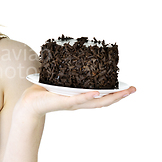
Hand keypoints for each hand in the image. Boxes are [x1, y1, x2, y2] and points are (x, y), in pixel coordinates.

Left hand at [16, 84, 136, 118]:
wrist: (28, 105)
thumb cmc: (42, 92)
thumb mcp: (58, 81)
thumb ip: (68, 73)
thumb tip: (73, 56)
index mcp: (79, 98)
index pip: (101, 97)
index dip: (116, 93)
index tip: (129, 88)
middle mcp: (78, 102)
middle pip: (103, 101)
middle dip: (119, 96)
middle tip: (133, 90)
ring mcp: (71, 103)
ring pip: (93, 102)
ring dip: (109, 97)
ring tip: (122, 92)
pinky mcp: (61, 102)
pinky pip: (76, 99)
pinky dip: (86, 97)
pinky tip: (96, 93)